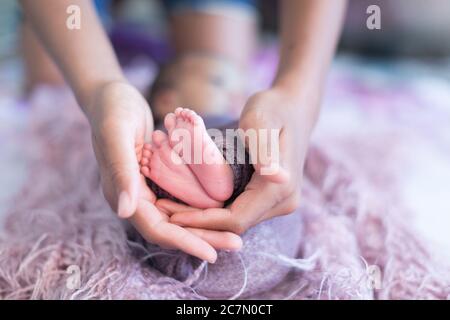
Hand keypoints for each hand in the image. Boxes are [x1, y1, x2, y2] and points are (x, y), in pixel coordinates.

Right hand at [86, 81, 240, 261]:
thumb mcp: (116, 134)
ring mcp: (144, 189)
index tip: (212, 254)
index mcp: (120, 193)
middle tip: (236, 244)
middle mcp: (133, 197)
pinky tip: (220, 209)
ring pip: (177, 218)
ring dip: (204, 227)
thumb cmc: (112, 110)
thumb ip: (120, 172)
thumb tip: (124, 212)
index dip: (184, 242)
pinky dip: (198, 208)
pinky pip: (178, 201)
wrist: (109, 95)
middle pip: (171, 229)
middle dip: (202, 239)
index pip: (156, 229)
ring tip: (233, 234)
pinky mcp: (155, 179)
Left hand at [170, 86, 316, 233]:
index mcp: (279, 189)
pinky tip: (192, 201)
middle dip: (200, 224)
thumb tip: (277, 177)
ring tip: (172, 209)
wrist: (293, 106)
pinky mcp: (271, 196)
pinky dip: (216, 209)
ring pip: (237, 221)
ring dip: (206, 219)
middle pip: (235, 226)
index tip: (172, 216)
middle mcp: (283, 202)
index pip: (236, 219)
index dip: (203, 222)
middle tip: (164, 214)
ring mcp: (279, 201)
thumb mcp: (261, 123)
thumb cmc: (273, 108)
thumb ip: (265, 152)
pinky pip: (241, 210)